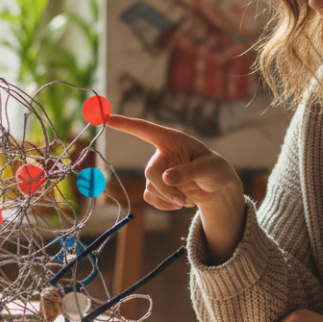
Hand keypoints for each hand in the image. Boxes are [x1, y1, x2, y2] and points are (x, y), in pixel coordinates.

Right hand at [105, 114, 245, 263]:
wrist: (216, 189)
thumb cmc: (215, 171)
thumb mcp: (209, 169)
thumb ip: (189, 172)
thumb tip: (166, 177)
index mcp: (172, 140)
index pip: (145, 129)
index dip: (125, 123)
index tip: (105, 116)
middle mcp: (161, 153)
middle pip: (150, 172)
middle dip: (166, 189)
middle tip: (183, 201)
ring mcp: (157, 171)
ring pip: (150, 188)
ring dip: (169, 199)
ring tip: (188, 199)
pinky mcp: (156, 186)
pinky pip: (151, 198)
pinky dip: (165, 205)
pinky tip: (181, 203)